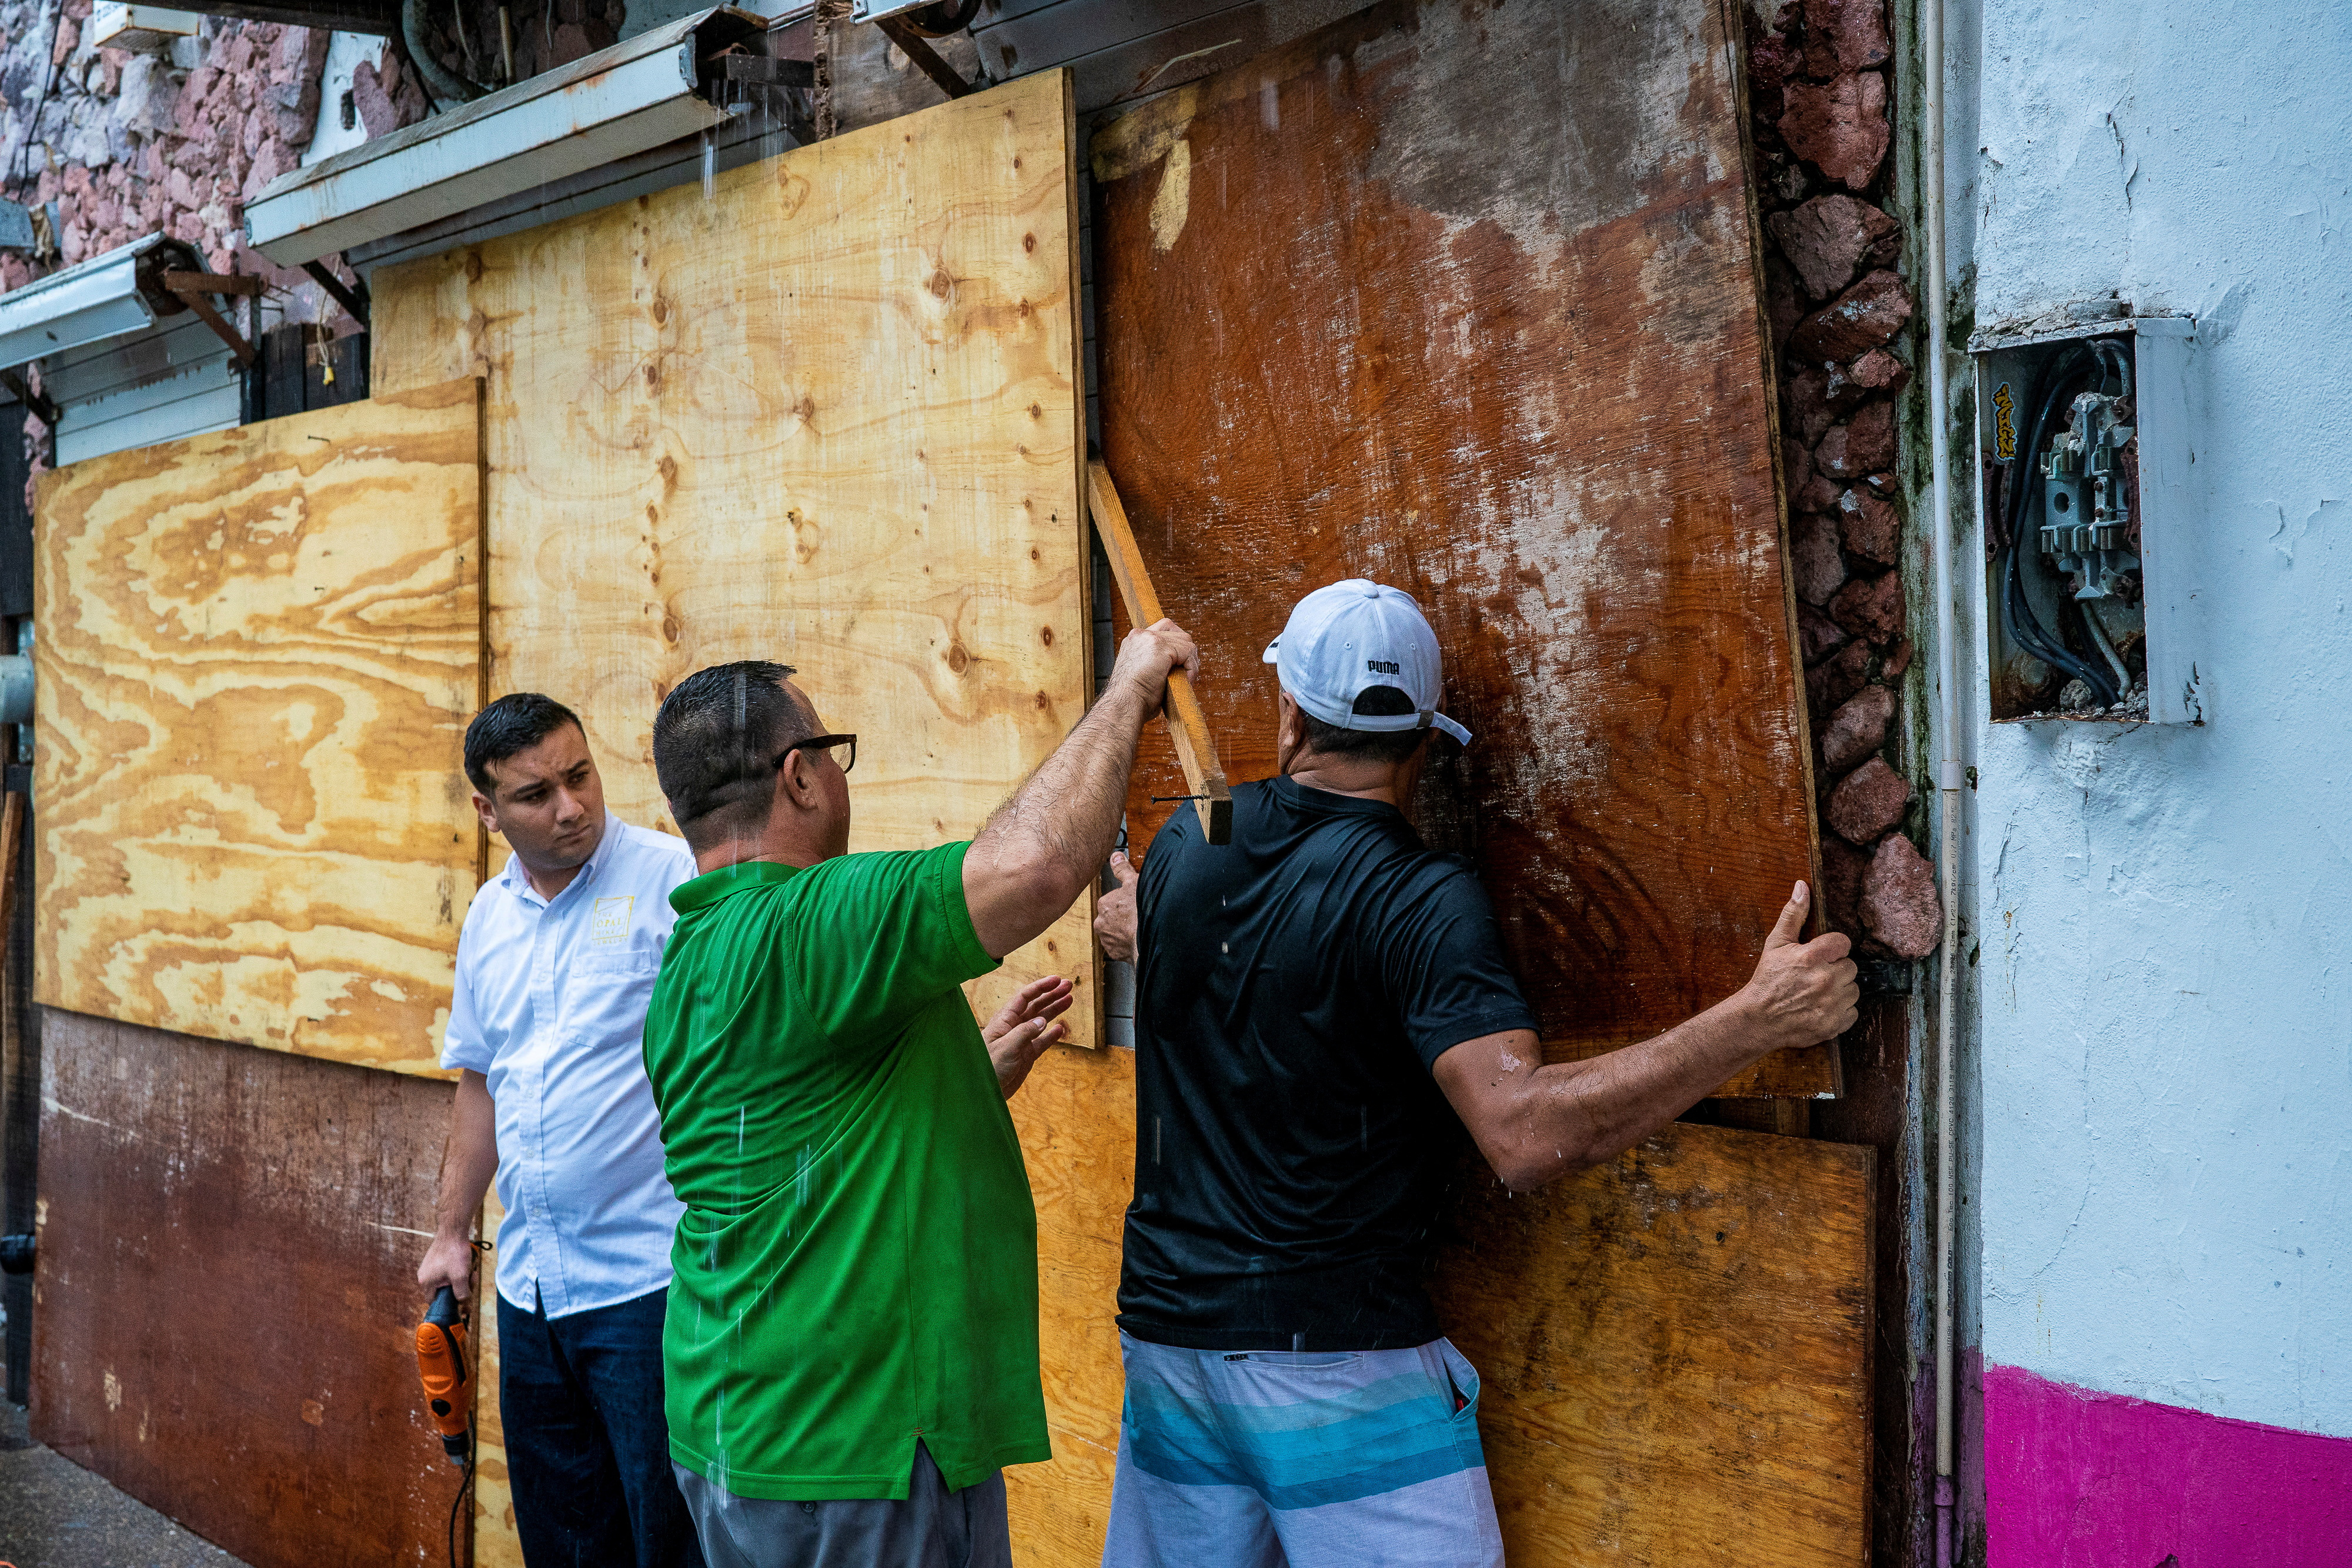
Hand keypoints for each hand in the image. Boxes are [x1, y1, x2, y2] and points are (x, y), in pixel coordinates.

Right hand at [417, 1231, 474, 1300]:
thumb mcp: (460, 1277)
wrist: (453, 1230)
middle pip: (443, 1291)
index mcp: (426, 1283)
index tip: (461, 1299)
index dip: (448, 1304)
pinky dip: (457, 1270)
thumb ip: (461, 1294)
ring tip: (470, 1270)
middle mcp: (424, 1276)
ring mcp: (429, 1267)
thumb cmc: (455, 1253)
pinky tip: (466, 1264)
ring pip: (447, 1281)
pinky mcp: (435, 1260)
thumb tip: (464, 1306)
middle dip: (459, 1287)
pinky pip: (447, 1271)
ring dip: (461, 1278)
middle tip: (470, 1279)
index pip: (434, 1302)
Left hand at [983, 973, 1073, 1098]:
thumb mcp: (1006, 1047)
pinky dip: (1052, 1035)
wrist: (983, 1092)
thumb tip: (1043, 1021)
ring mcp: (1021, 1041)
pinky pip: (1042, 1041)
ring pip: (1041, 1021)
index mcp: (1005, 1020)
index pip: (1025, 997)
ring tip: (1069, 1000)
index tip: (1057, 980)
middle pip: (1035, 1005)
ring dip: (1054, 1010)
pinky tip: (1061, 1028)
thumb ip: (1025, 1032)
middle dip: (1051, 994)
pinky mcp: (1026, 1055)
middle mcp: (1013, 1027)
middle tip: (1068, 986)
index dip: (1041, 987)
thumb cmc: (987, 1067)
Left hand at [1094, 851, 1138, 962]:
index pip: (1112, 900)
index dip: (1124, 901)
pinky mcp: (1114, 953)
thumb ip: (1122, 869)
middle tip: (1137, 916)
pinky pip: (1120, 946)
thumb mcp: (1134, 882)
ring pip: (1115, 932)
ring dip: (1124, 930)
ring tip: (1138, 928)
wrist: (1147, 940)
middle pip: (1112, 917)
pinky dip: (1127, 943)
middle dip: (1122, 917)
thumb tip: (1115, 856)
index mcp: (1104, 903)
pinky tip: (1137, 939)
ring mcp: (1107, 939)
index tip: (1134, 903)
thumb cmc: (1142, 911)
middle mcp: (1100, 922)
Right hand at [1108, 618, 1199, 714]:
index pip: (1163, 630)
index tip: (1179, 667)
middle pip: (1177, 632)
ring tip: (1185, 680)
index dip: (1177, 647)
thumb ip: (1156, 663)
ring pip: (1185, 641)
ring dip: (1190, 662)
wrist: (1124, 705)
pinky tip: (1185, 681)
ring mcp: (1149, 638)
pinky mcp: (1160, 646)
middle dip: (1187, 653)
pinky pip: (1188, 651)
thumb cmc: (1134, 699)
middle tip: (1187, 674)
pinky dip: (1191, 668)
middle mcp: (1140, 635)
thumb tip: (1178, 667)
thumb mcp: (1143, 674)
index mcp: (1135, 641)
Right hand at [1738, 882, 1859, 1048]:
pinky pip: (1852, 1012)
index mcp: (1812, 957)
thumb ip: (1793, 914)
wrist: (1758, 1019)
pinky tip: (1821, 1007)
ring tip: (1817, 992)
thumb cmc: (1767, 980)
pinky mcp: (1835, 1024)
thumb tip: (1802, 886)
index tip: (1818, 956)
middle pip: (1850, 967)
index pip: (1843, 943)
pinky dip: (1840, 1011)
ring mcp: (1831, 1004)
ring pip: (1853, 990)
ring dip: (1839, 990)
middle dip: (1835, 970)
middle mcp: (1825, 980)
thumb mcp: (1775, 943)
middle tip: (1814, 976)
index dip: (1831, 949)